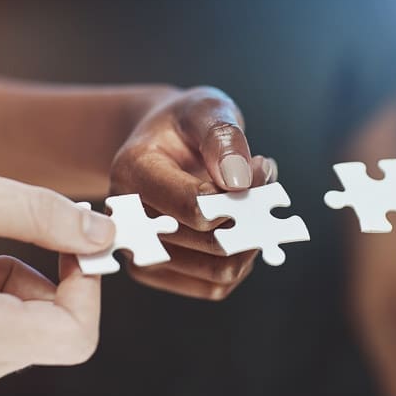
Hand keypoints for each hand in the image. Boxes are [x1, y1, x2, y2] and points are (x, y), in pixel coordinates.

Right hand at [109, 86, 276, 299]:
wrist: (159, 144)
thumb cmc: (184, 124)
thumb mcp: (205, 109)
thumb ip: (222, 137)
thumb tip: (239, 181)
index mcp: (132, 171)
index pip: (194, 205)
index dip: (238, 195)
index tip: (261, 167)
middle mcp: (128, 218)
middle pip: (210, 242)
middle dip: (252, 217)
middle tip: (267, 184)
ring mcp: (141, 251)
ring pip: (218, 272)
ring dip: (252, 241)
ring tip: (255, 203)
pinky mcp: (157, 272)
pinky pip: (215, 286)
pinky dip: (241, 260)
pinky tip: (241, 228)